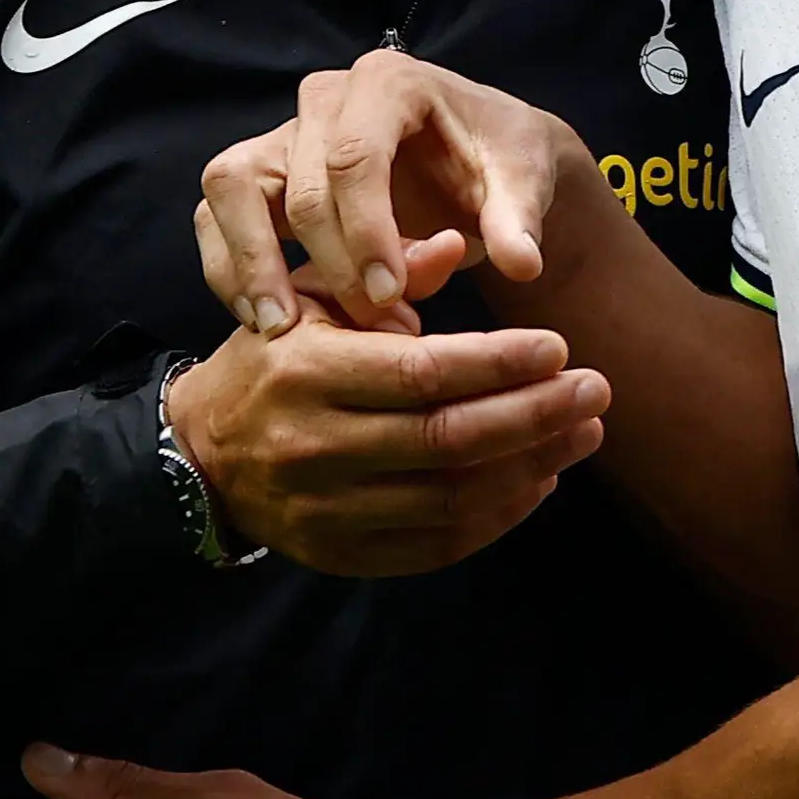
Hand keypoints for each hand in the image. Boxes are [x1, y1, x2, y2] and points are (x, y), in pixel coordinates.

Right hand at [164, 309, 606, 575]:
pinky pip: (437, 546)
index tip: (559, 346)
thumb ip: (387, 272)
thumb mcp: (311, 299)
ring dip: (531, 467)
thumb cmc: (272, 361)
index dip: (497, 363)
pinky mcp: (342, 557)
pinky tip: (538, 481)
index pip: (420, 373)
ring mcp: (327, 512)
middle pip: (447, 440)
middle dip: (534, 415)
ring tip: (582, 433)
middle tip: (596, 390)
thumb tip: (460, 241)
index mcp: (307, 373)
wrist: (202, 454)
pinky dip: (498, 518)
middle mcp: (315, 447)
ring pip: (452, 500)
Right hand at [192, 49, 598, 337]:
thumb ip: (519, 219)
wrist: (477, 156)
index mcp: (388, 83)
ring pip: (234, 186)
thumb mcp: (522, 181)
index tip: (390, 296)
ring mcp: (284, 132)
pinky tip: (264, 320)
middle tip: (368, 328)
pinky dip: (230, 266)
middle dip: (328, 265)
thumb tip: (520, 264)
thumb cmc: (498, 161)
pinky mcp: (258, 173)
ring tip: (283, 328)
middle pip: (300, 184)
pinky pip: (216, 213)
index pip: (356, 155)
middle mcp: (324, 98)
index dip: (366, 232)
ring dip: (251, 262)